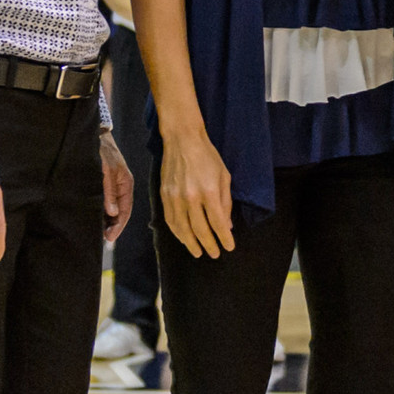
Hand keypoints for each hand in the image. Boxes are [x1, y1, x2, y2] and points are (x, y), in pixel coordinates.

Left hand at [100, 130, 133, 241]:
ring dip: (107, 220)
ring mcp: (114, 185)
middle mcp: (122, 187)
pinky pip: (106, 202)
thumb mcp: (105, 170)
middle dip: (113, 226)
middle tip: (103, 240)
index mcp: (126, 184)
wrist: (94, 134)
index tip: (109, 239)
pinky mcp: (105, 183)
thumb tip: (112, 213)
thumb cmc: (101, 150)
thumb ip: (108, 191)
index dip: (118, 226)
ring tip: (98, 233)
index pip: (126, 210)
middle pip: (121, 212)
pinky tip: (95, 218)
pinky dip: (102, 212)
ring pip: (113, 208)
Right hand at [159, 123, 234, 258]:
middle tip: (214, 254)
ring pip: (182, 229)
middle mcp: (191, 197)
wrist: (182, 140)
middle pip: (200, 229)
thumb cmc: (207, 156)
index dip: (224, 238)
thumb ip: (226, 203)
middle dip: (209, 244)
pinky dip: (177, 232)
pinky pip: (170, 220)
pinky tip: (184, 238)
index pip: (218, 223)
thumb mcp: (224, 177)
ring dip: (191, 243)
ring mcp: (175, 197)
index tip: (229, 247)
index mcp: (209, 192)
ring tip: (198, 252)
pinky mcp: (164, 195)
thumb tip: (227, 225)